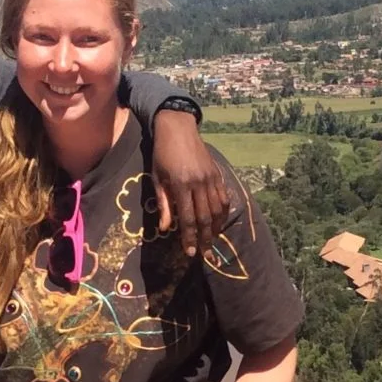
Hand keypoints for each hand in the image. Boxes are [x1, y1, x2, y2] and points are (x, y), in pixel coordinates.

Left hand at [151, 110, 231, 257]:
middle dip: (205, 238)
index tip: (190, 252)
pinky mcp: (218, 174)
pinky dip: (223, 212)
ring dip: (216, 228)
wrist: (178, 127)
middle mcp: (199, 183)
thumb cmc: (162, 154)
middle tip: (205, 254)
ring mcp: (211, 178)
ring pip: (218, 210)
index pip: (187, 219)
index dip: (190, 237)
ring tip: (212, 241)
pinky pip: (224, 198)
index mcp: (182, 185)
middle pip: (205, 218)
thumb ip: (164, 204)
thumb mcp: (158, 178)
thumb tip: (165, 228)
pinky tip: (219, 222)